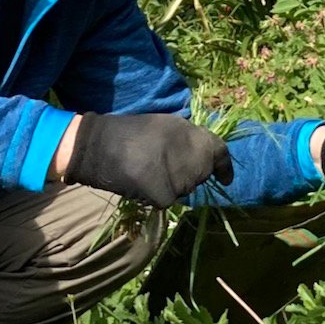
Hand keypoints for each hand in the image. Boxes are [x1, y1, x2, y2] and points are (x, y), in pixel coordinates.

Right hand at [63, 112, 232, 207]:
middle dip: (191, 170)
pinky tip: (143, 182)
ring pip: (186, 188)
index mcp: (195, 137)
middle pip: (202, 174)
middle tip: (166, 163)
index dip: (224, 167)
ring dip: (175, 182)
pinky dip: (159, 194)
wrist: (98, 146)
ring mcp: (181, 180)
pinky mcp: (166, 197)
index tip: (226, 178)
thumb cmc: (132, 131)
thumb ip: (190, 138)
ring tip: (152, 169)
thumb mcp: (167, 124)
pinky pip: (169, 199)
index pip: (220, 154)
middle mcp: (194, 159)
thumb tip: (204, 152)